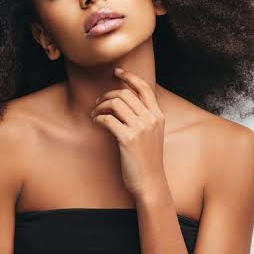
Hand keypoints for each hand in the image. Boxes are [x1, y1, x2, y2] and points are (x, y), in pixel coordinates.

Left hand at [90, 67, 166, 198]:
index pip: (144, 87)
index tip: (116, 71)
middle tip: (98, 102)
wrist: (150, 182)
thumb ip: (144, 116)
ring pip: (115, 104)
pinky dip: (98, 118)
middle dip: (108, 94)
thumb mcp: (152, 133)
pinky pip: (108, 119)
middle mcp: (151, 119)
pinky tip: (96, 122)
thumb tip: (123, 99)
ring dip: (100, 106)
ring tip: (95, 113)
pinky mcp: (128, 139)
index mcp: (158, 115)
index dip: (129, 76)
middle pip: (125, 94)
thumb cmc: (147, 158)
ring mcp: (140, 129)